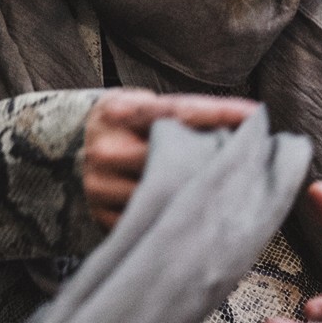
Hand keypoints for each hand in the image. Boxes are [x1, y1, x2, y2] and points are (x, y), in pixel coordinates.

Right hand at [83, 90, 256, 230]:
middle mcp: (106, 147)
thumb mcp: (142, 104)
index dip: (220, 112)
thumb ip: (184, 112)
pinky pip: (150, 217)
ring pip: (165, 193)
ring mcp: (101, 184)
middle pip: (174, 157)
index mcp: (118, 111)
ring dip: (195, 192)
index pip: (178, 111)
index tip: (256, 116)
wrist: (65, 151)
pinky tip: (192, 212)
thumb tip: (250, 119)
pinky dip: (173, 214)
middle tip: (245, 164)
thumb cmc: (124, 125)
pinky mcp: (101, 214)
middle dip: (209, 160)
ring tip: (222, 190)